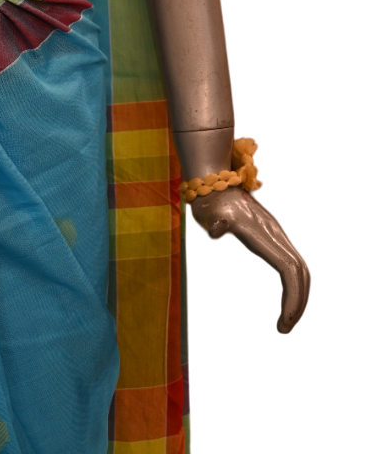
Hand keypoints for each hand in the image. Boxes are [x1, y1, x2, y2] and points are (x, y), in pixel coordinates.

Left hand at [190, 186, 308, 332]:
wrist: (214, 182)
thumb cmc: (211, 201)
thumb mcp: (210, 212)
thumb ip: (216, 221)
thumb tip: (216, 229)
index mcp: (265, 234)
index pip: (288, 269)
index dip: (292, 296)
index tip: (283, 322)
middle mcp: (276, 234)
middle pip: (300, 272)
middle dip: (298, 302)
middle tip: (283, 329)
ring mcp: (276, 235)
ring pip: (299, 268)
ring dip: (298, 296)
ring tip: (284, 322)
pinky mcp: (272, 237)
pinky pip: (290, 264)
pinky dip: (292, 285)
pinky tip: (284, 300)